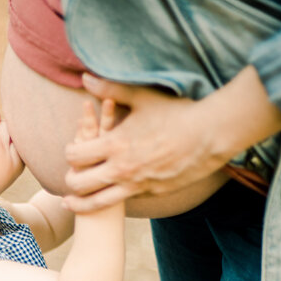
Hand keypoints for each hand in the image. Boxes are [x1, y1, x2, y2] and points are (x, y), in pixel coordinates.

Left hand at [62, 74, 229, 211]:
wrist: (211, 136)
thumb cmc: (177, 113)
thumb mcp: (143, 98)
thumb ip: (110, 89)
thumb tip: (85, 77)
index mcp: (116, 144)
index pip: (75, 156)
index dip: (69, 152)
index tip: (73, 149)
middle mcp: (123, 169)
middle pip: (80, 184)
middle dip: (70, 181)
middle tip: (70, 176)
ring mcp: (138, 184)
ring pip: (99, 202)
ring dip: (83, 202)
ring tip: (74, 201)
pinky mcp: (153, 192)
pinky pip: (125, 199)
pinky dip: (114, 197)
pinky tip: (112, 193)